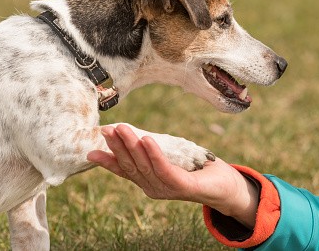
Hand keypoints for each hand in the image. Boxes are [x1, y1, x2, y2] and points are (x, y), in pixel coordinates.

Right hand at [87, 124, 258, 227]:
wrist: (227, 187)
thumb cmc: (198, 170)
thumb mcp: (171, 160)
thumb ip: (154, 154)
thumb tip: (139, 137)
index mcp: (149, 182)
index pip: (125, 171)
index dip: (108, 161)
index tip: (91, 151)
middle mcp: (154, 188)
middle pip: (131, 167)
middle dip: (117, 147)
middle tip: (106, 129)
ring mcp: (167, 189)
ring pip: (144, 166)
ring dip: (131, 147)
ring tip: (122, 129)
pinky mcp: (182, 186)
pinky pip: (164, 168)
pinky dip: (154, 154)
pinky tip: (146, 139)